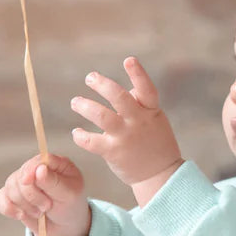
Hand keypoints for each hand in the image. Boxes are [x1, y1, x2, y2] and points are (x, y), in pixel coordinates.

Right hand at [0, 153, 91, 235]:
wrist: (63, 227)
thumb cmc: (70, 207)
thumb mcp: (69, 195)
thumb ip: (54, 182)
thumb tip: (40, 169)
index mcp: (54, 164)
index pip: (38, 160)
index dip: (30, 170)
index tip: (28, 181)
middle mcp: (36, 169)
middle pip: (21, 176)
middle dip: (31, 196)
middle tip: (46, 207)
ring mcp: (22, 182)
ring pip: (10, 188)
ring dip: (24, 205)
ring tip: (39, 213)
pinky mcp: (12, 196)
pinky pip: (1, 199)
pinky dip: (9, 209)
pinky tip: (21, 215)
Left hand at [71, 57, 183, 186]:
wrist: (160, 175)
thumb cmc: (156, 144)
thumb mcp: (156, 120)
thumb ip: (141, 105)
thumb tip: (126, 89)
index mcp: (151, 111)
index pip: (147, 90)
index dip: (138, 74)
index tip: (128, 59)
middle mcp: (138, 122)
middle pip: (119, 97)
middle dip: (102, 84)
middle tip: (90, 77)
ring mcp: (125, 137)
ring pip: (101, 116)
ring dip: (85, 106)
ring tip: (75, 102)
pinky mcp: (113, 152)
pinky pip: (91, 141)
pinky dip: (80, 136)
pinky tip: (77, 133)